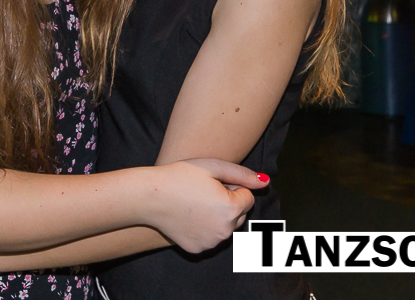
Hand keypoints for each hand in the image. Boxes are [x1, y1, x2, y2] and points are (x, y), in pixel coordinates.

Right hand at [144, 158, 265, 253]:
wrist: (149, 196)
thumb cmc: (180, 176)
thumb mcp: (213, 167)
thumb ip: (243, 175)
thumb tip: (265, 182)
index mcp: (231, 209)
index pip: (248, 198)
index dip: (232, 187)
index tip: (213, 183)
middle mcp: (225, 231)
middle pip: (240, 215)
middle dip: (229, 203)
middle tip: (204, 192)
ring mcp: (211, 242)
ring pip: (226, 227)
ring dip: (219, 216)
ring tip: (195, 203)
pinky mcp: (198, 249)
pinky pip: (211, 237)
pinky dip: (205, 228)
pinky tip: (188, 216)